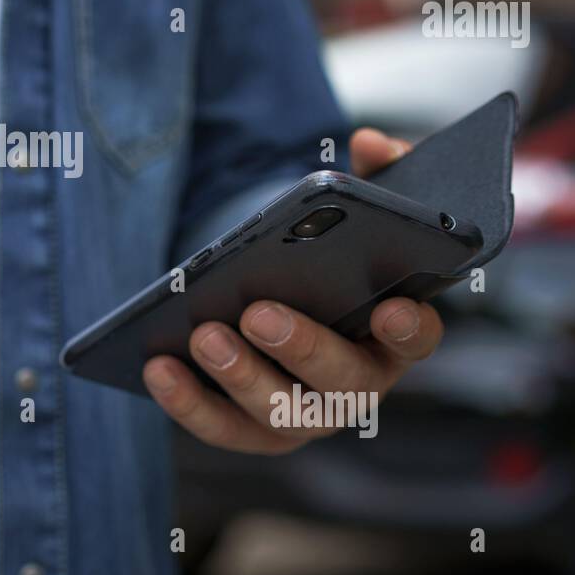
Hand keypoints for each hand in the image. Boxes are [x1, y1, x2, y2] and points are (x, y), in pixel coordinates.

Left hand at [142, 128, 441, 453]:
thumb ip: (379, 175)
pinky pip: (222, 427)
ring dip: (240, 376)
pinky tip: (156, 367)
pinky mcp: (257, 429)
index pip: (417, 335)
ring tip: (202, 335)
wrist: (287, 300)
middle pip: (342, 380)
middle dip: (301, 347)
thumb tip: (372, 144)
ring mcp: (309, 414)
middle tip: (259, 313)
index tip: (393, 306)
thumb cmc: (329, 258)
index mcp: (393, 331)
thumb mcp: (357, 213)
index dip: (411, 327)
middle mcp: (359, 383)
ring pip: (280, 412)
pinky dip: (188, 403)